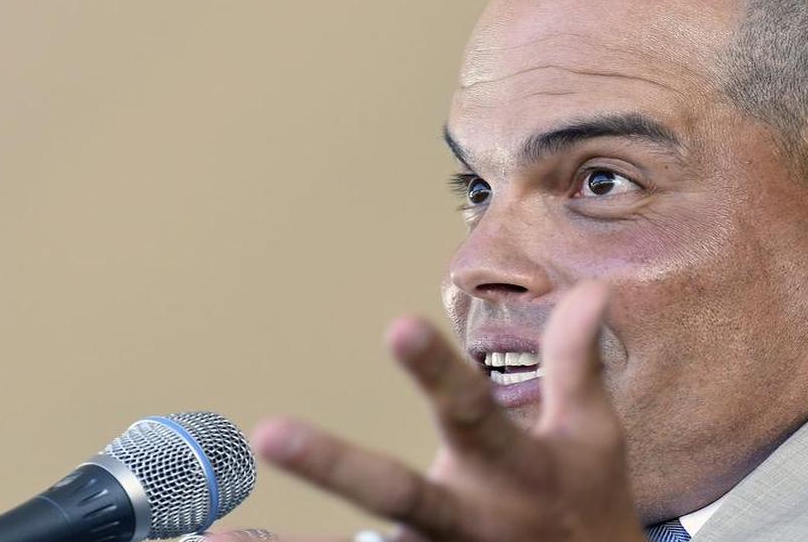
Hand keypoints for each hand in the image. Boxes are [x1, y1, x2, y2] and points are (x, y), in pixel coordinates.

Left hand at [220, 281, 644, 541]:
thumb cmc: (586, 499)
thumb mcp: (594, 432)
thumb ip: (575, 362)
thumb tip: (590, 290)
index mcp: (513, 466)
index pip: (471, 410)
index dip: (434, 371)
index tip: (397, 326)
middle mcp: (469, 519)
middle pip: (396, 493)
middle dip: (335, 465)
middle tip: (269, 433)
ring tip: (214, 536)